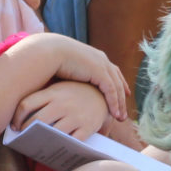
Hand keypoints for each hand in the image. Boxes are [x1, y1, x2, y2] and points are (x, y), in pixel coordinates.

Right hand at [5, 33, 129, 120]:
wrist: (47, 53)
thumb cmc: (50, 61)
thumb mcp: (66, 68)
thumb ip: (73, 78)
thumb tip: (68, 91)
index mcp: (93, 56)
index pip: (110, 70)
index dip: (117, 82)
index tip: (123, 93)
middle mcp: (101, 59)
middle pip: (117, 79)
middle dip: (122, 95)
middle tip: (123, 109)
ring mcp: (102, 65)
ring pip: (116, 87)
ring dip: (120, 103)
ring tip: (120, 118)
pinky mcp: (100, 72)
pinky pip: (111, 91)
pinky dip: (114, 103)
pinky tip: (115, 115)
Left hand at [12, 80, 108, 138]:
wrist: (102, 94)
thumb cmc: (73, 94)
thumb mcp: (58, 90)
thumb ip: (42, 100)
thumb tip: (20, 118)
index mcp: (52, 93)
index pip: (26, 104)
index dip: (16, 118)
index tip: (14, 126)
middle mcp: (62, 104)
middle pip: (37, 120)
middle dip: (26, 132)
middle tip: (22, 139)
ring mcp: (75, 116)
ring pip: (53, 133)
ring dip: (42, 142)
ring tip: (36, 146)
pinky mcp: (87, 128)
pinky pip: (71, 142)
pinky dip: (62, 147)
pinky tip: (56, 150)